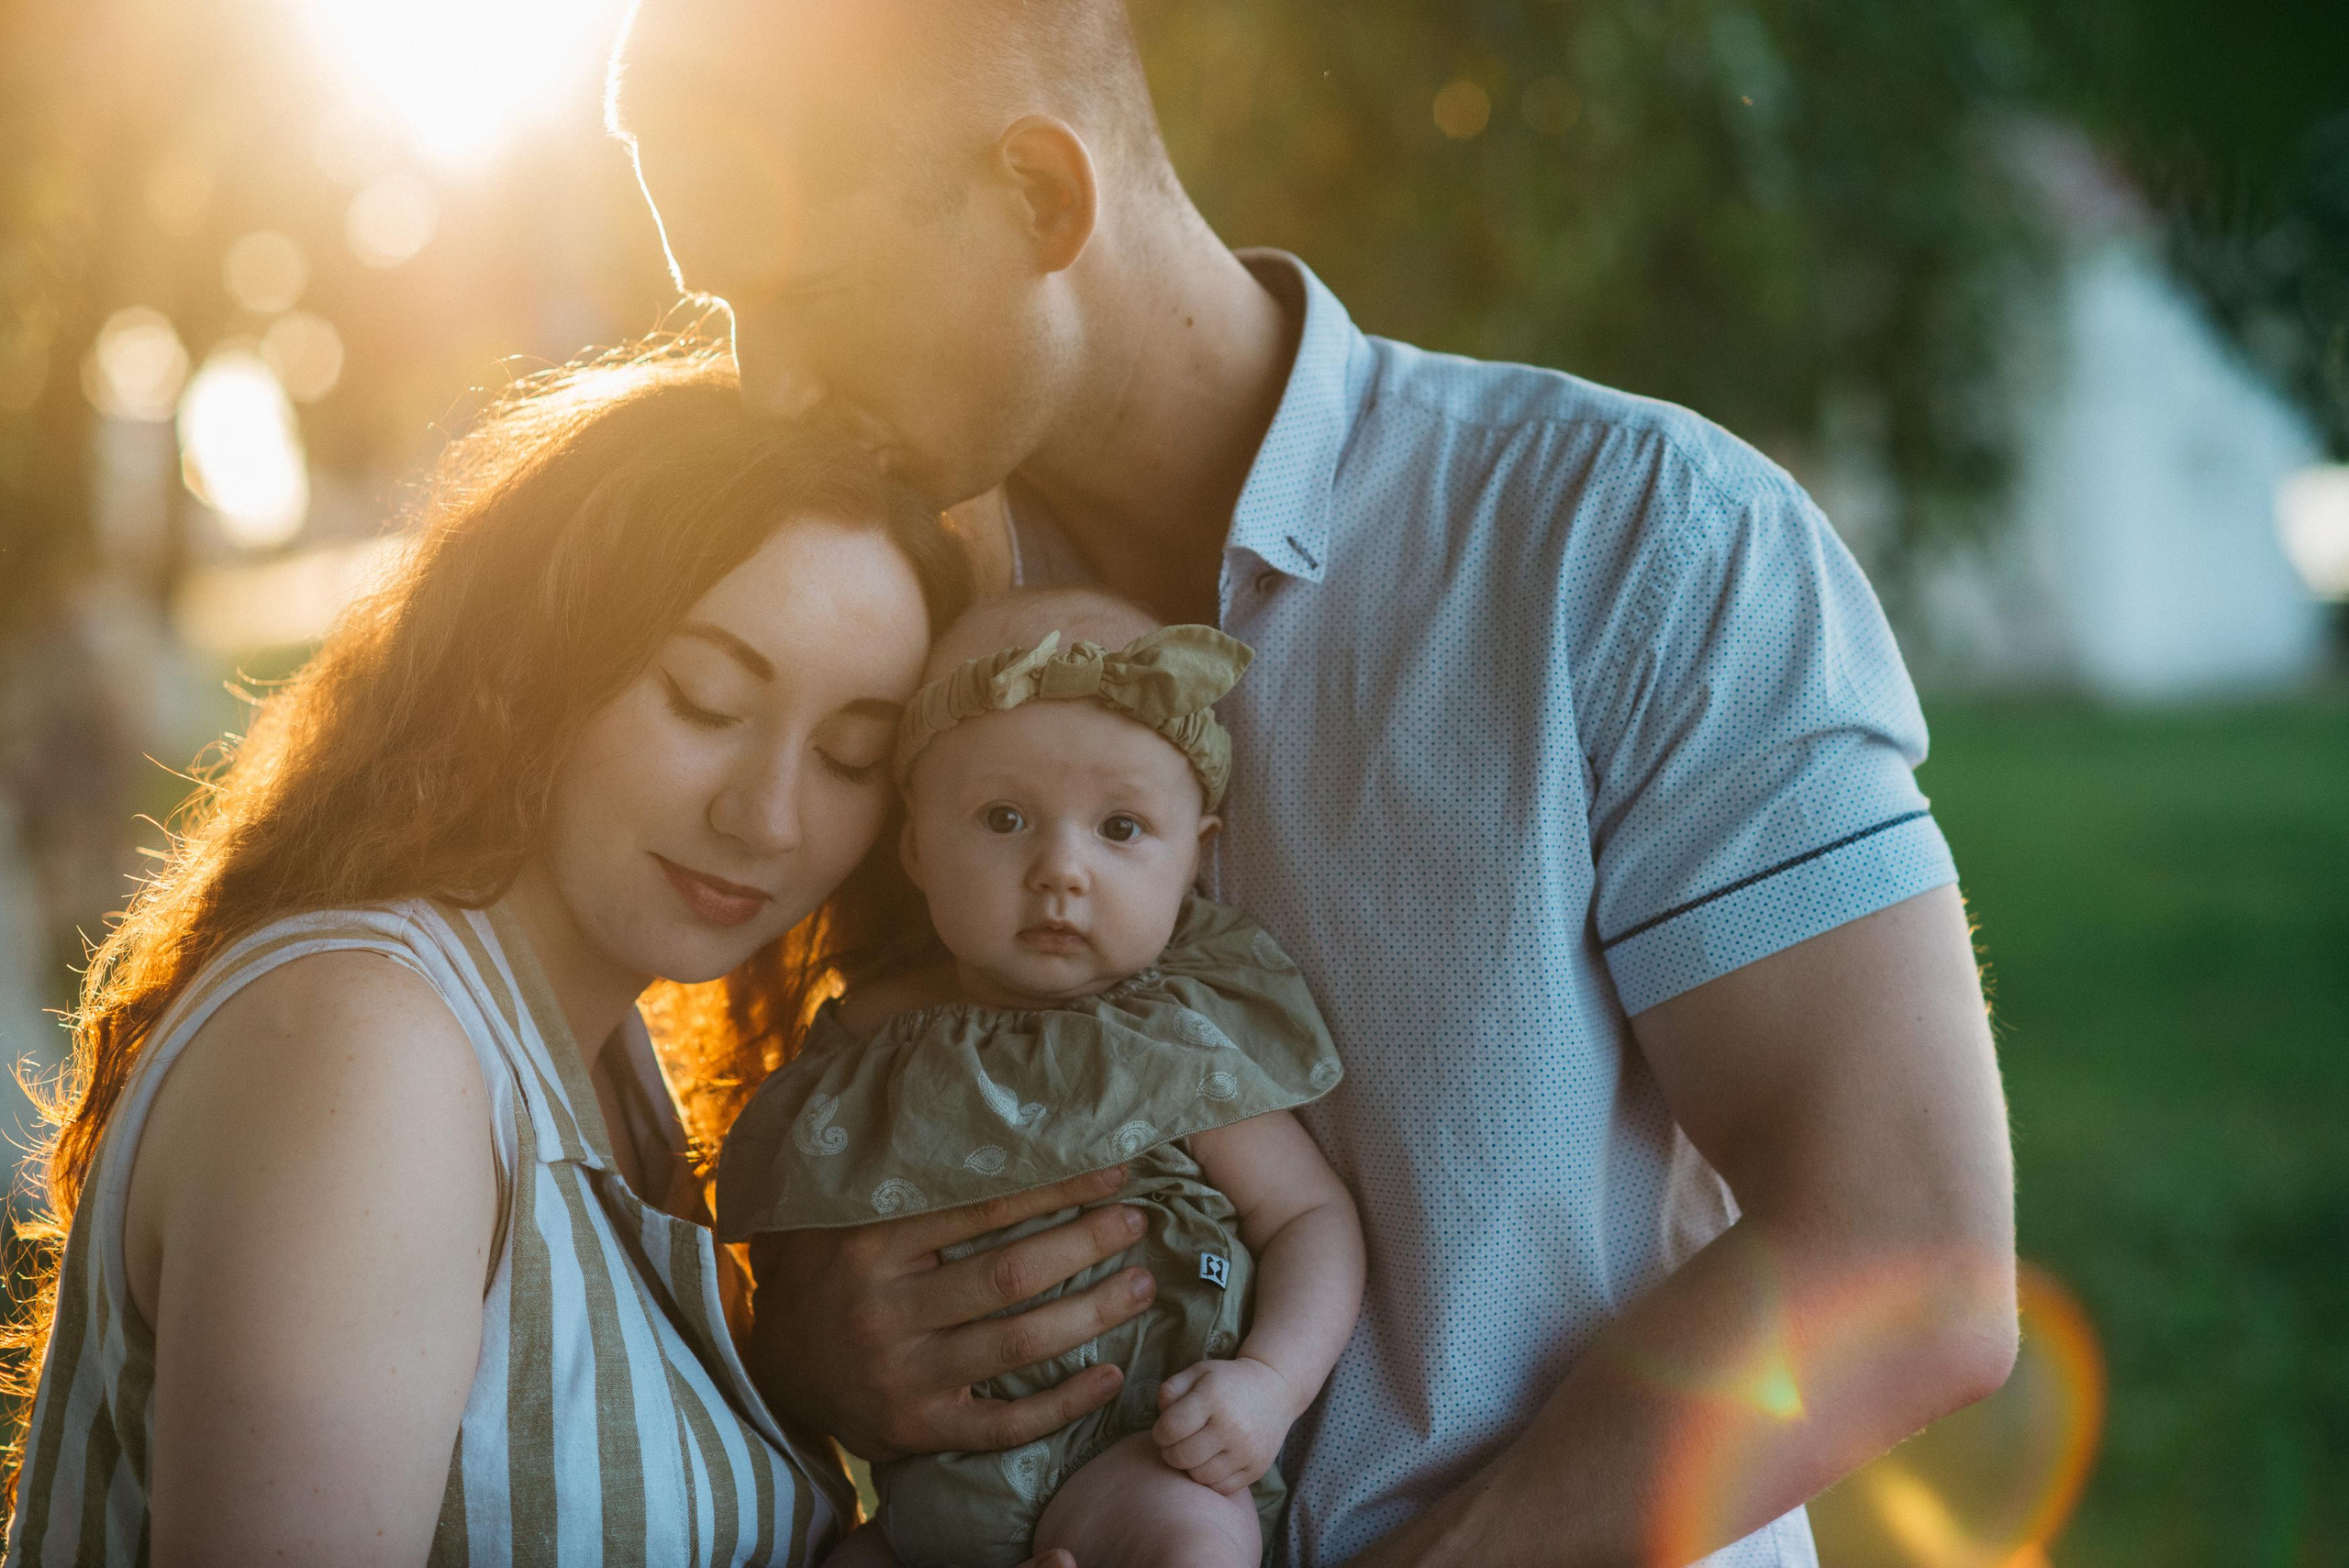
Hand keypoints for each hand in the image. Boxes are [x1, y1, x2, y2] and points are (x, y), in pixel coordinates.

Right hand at [744, 1166, 1156, 1461]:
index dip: (1054, 1187)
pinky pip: (1004, 1425)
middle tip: (1137, 1221)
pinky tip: (1110, 1376)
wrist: (773, 1373)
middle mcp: (885, 1311)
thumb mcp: (836, 1216)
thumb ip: (891, 1172)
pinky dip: (1063, 1404)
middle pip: (1009, 1275)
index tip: (1111, 1169)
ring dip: (1092, 1313)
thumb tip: (960, 1100)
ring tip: (1142, 1285)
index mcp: (870, 1246)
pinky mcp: (918, 1430)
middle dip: (1085, 1243)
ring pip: (1018, 1344)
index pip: (980, 1208)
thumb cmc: (825, 1277)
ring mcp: (903, 1377)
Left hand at [1150, 1356, 1297, 1493]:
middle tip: (1176, 1443)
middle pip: (1182, 1456)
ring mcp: (1246, 1450)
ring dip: (1190, 1467)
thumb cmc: (1228, 1382)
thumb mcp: (1199, 1372)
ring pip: (1200, 1476)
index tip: (1165, 1429)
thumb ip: (1171, 1389)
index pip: (1170, 1429)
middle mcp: (1231, 1426)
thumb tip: (1161, 1413)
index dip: (1160, 1432)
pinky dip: (1211, 1479)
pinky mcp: (1257, 1468)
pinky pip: (1222, 1487)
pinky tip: (1212, 1461)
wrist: (1275, 1388)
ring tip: (1195, 1451)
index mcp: (1213, 1397)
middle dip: (1170, 1452)